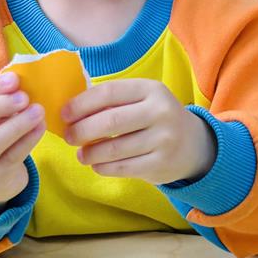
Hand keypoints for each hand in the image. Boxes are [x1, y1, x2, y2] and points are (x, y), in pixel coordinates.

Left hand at [63, 79, 215, 183]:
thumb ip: (112, 100)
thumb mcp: (142, 99)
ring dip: (90, 153)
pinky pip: (123, 168)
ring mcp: (163, 139)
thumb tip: (69, 110)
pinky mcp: (161, 164)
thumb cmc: (155, 118)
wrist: (193, 144)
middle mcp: (160, 112)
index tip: (64, 115)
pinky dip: (103, 168)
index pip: (109, 92)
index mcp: (151, 89)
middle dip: (82, 131)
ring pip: (114, 149)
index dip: (81, 104)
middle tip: (69, 138)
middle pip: (110, 121)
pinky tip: (97, 165)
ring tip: (82, 154)